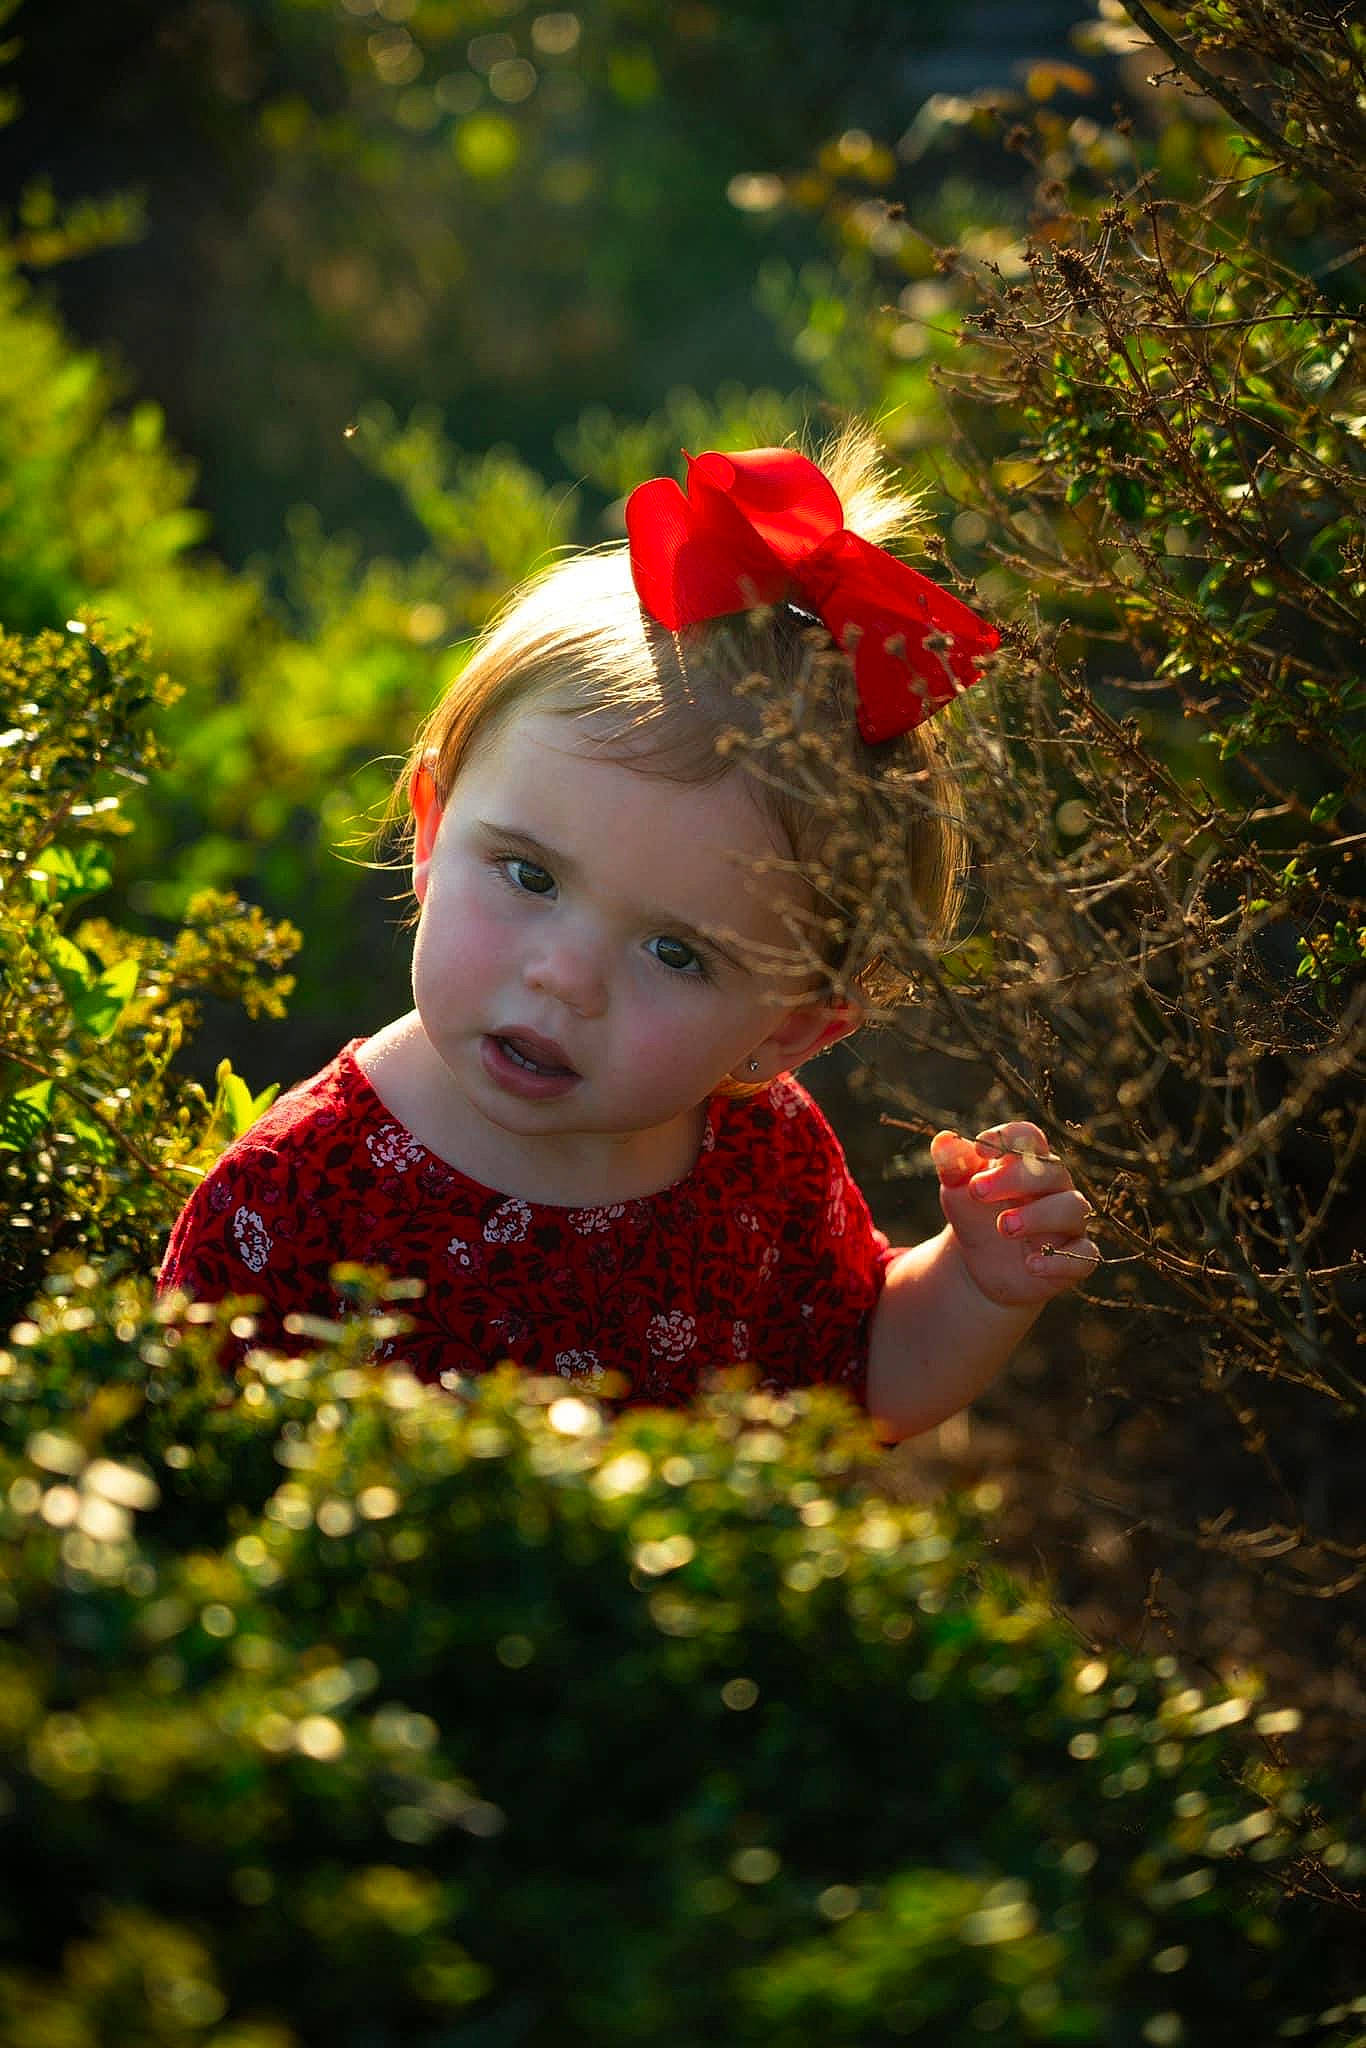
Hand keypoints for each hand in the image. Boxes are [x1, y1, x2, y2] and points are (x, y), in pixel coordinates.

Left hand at [930, 1121, 1097, 1309]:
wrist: (977, 1263)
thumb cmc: (973, 1214)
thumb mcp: (956, 1189)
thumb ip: (953, 1164)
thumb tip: (942, 1140)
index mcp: (1028, 1162)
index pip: (1029, 1138)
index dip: (1008, 1138)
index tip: (979, 1150)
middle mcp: (1054, 1188)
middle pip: (1051, 1171)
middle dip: (1014, 1179)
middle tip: (977, 1191)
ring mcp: (1067, 1223)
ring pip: (1073, 1208)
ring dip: (1039, 1216)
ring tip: (1003, 1227)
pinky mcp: (1073, 1257)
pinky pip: (1083, 1255)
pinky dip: (1061, 1261)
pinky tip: (1031, 1265)